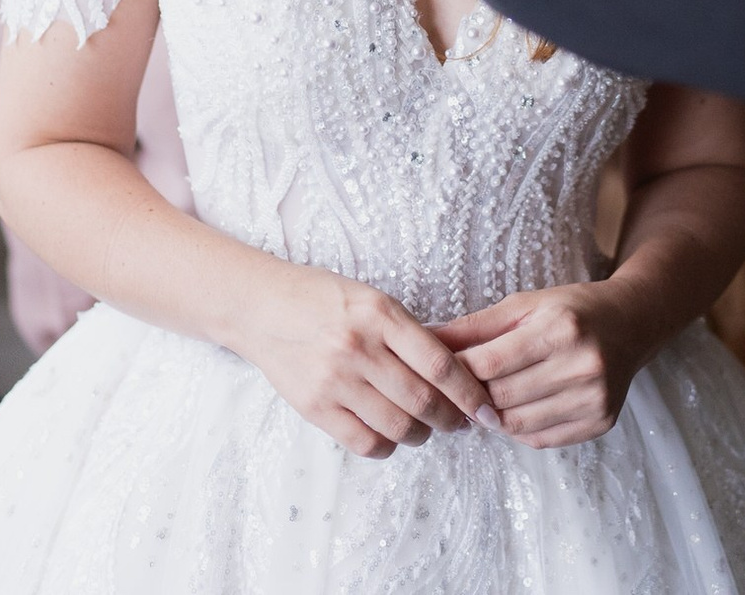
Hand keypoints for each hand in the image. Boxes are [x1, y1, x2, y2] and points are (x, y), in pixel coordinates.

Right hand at [228, 265, 492, 458]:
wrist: (260, 307)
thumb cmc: (322, 299)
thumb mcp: (372, 299)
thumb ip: (408, 333)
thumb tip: (455, 372)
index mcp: (380, 314)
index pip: (439, 364)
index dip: (469, 392)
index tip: (484, 407)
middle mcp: (359, 347)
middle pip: (423, 401)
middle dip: (451, 420)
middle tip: (459, 423)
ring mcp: (334, 380)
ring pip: (397, 426)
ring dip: (421, 435)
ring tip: (424, 429)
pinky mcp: (314, 406)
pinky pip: (363, 442)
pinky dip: (387, 446)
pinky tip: (390, 436)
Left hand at [433, 284, 655, 448]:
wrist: (630, 324)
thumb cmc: (570, 310)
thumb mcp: (523, 305)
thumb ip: (475, 327)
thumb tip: (425, 339)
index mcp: (560, 328)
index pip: (490, 364)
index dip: (457, 372)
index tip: (438, 372)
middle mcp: (582, 365)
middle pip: (502, 397)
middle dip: (471, 396)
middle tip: (455, 391)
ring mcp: (595, 398)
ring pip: (518, 424)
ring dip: (491, 417)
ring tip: (482, 401)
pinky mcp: (601, 421)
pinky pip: (541, 439)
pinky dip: (517, 430)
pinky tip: (513, 411)